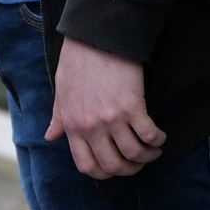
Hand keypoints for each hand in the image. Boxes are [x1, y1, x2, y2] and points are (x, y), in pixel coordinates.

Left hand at [46, 39, 164, 177]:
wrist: (96, 37)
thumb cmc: (78, 61)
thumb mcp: (61, 92)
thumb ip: (59, 117)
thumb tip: (50, 136)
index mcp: (73, 125)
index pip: (86, 165)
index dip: (104, 173)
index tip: (115, 167)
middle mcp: (91, 127)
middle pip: (112, 165)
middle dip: (129, 170)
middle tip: (138, 163)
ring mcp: (111, 118)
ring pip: (133, 154)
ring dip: (147, 157)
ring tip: (153, 150)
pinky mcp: (132, 106)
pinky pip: (148, 134)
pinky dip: (157, 139)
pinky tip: (160, 136)